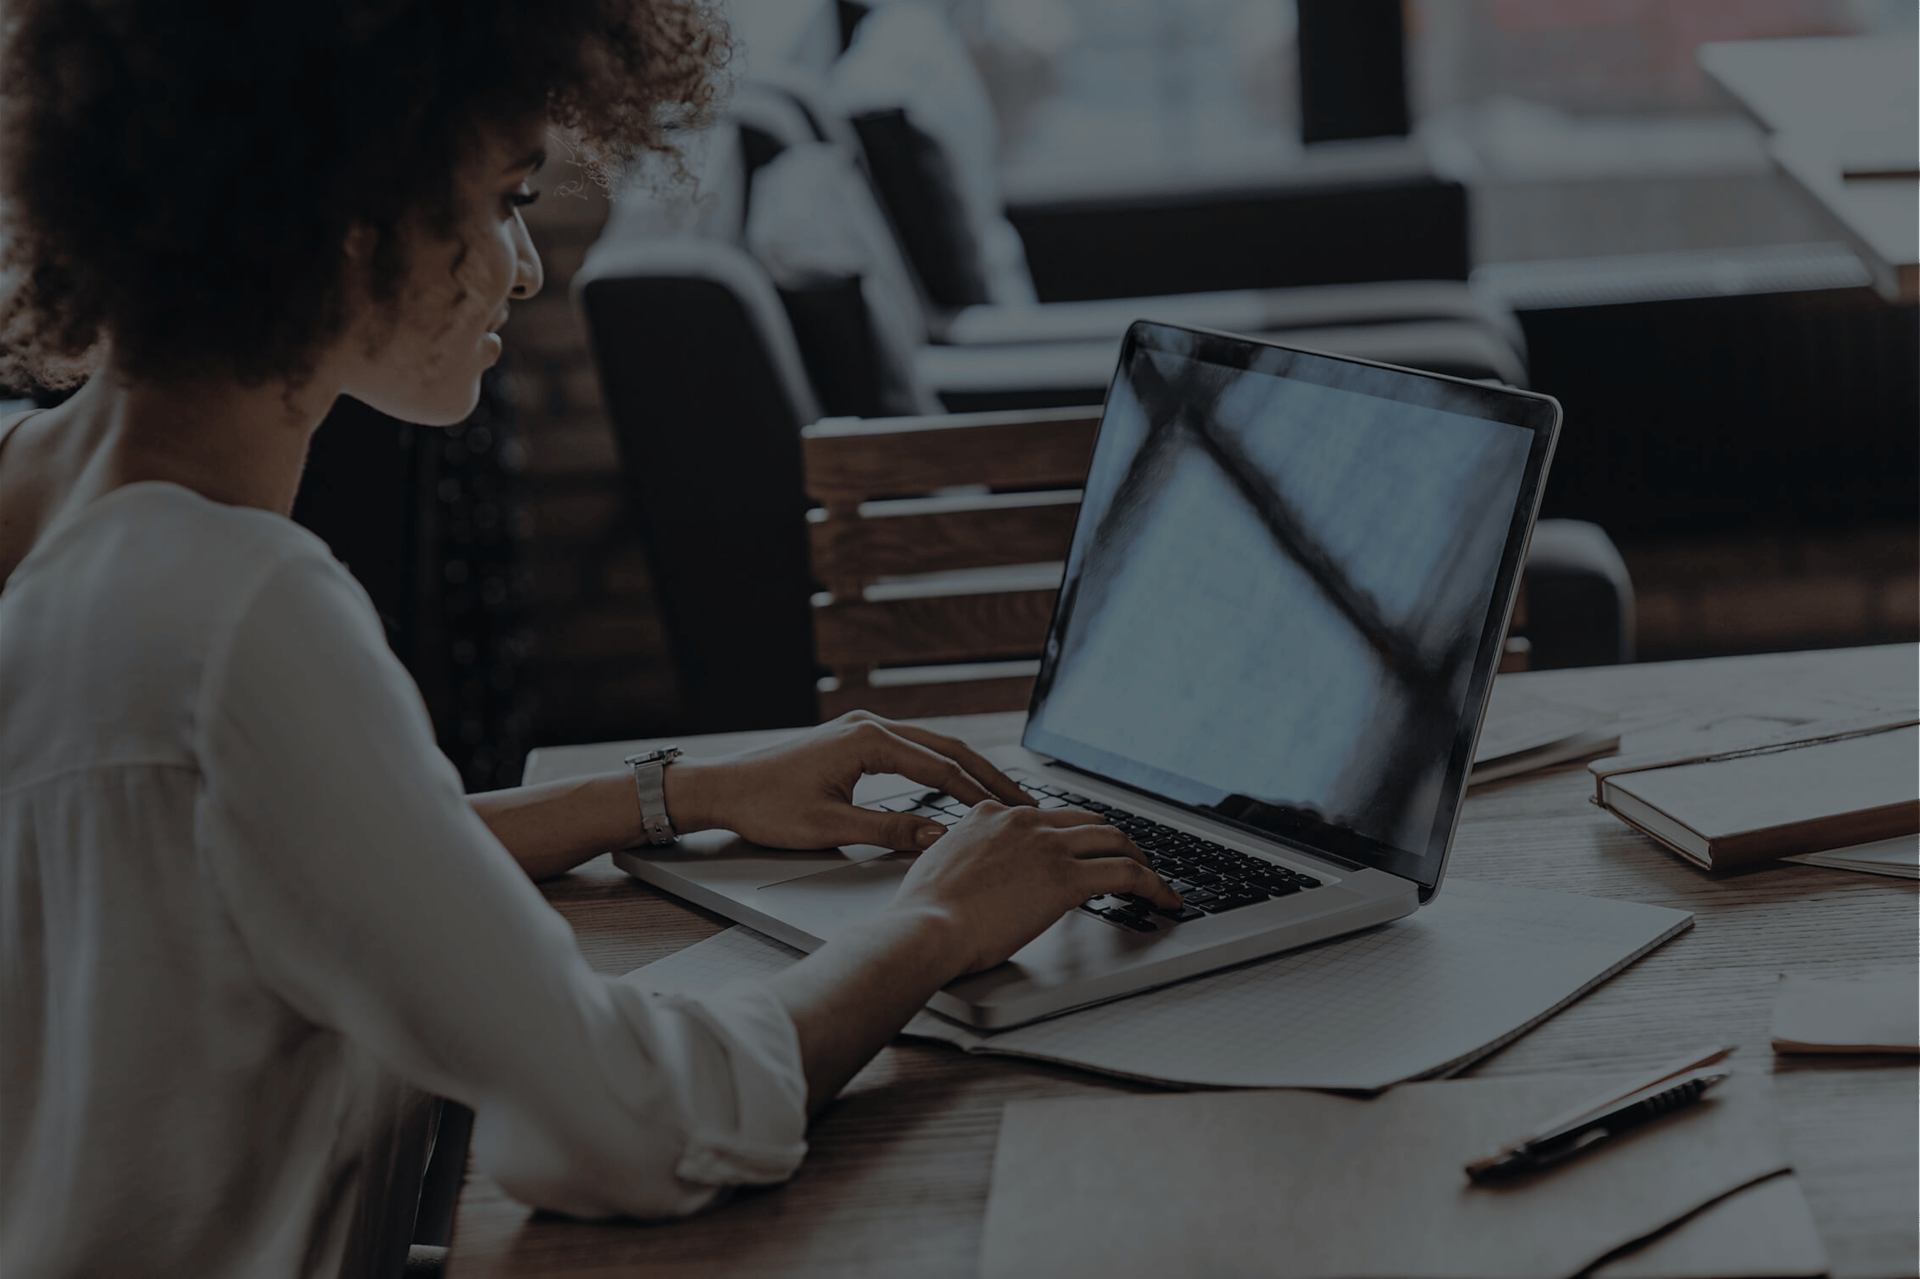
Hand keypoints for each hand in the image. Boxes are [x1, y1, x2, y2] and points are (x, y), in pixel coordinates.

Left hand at [664, 710, 1033, 851]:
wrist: (722, 789)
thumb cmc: (766, 806)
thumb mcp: (830, 827)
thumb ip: (890, 831)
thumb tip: (940, 836)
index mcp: (867, 741)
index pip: (941, 768)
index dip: (981, 793)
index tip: (1012, 813)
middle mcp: (869, 727)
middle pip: (946, 748)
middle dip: (988, 776)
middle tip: (1026, 801)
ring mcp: (862, 731)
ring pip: (931, 746)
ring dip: (967, 770)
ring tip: (1001, 795)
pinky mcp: (854, 742)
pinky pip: (911, 751)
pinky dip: (941, 768)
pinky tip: (957, 786)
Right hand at [892, 804, 1181, 974]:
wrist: (926, 927)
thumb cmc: (924, 912)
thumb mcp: (940, 867)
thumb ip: (965, 859)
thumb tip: (976, 876)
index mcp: (991, 814)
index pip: (1047, 815)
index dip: (1073, 834)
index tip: (1083, 849)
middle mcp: (1023, 820)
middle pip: (1088, 821)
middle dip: (1113, 841)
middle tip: (1128, 861)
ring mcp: (1047, 846)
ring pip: (1115, 840)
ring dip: (1141, 859)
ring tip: (1153, 881)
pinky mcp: (1067, 878)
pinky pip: (1127, 873)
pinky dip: (1154, 885)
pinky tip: (1165, 900)